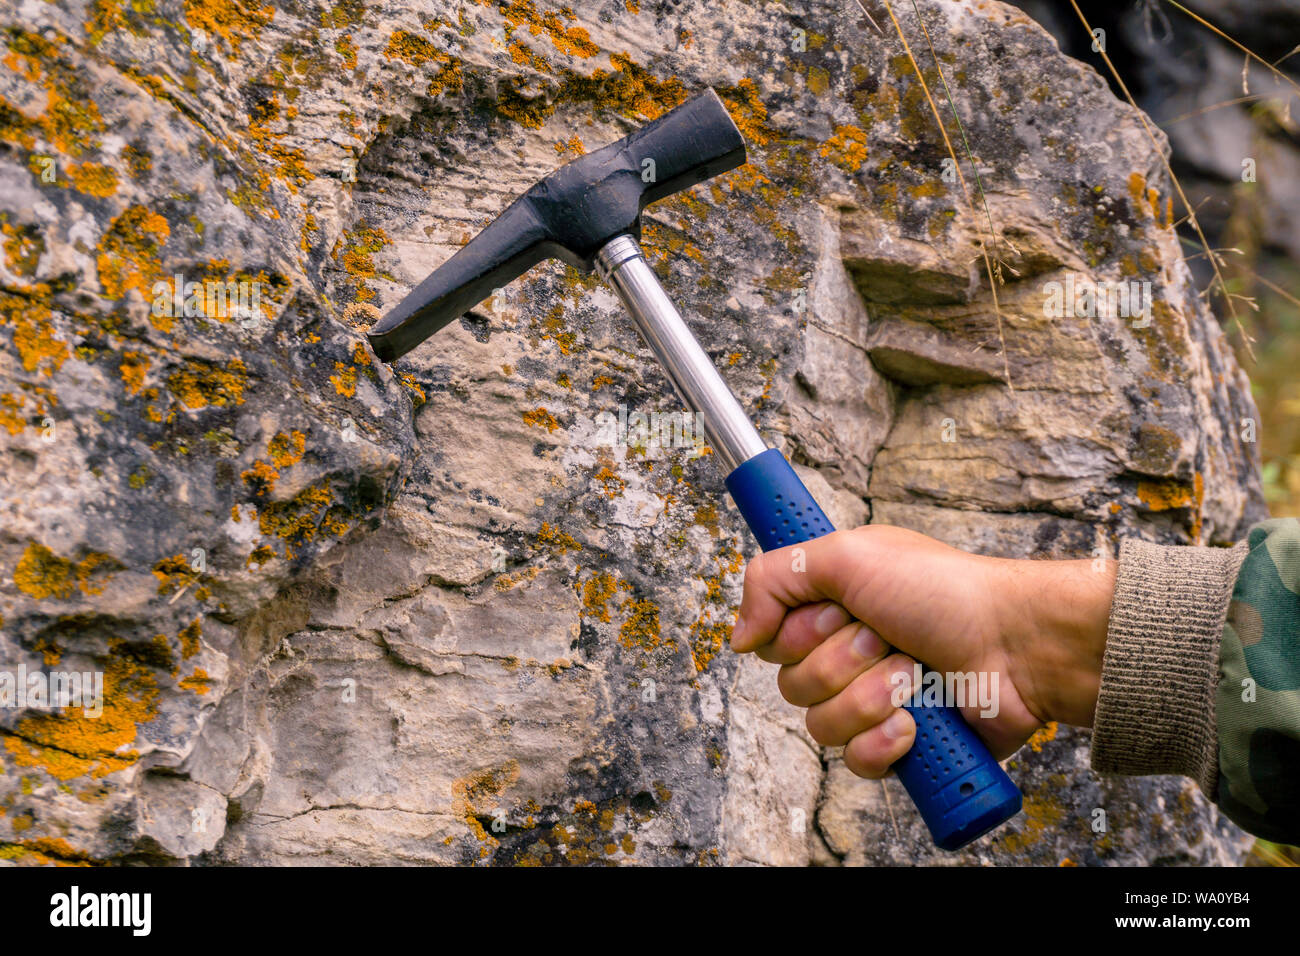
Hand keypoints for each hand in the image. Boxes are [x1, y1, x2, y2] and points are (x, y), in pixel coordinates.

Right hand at [729, 525, 1115, 778]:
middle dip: (841, 659)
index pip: (769, 638)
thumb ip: (773, 577)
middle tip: (885, 635)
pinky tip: (916, 718)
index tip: (833, 609)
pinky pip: (855, 763)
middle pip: (789, 683)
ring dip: (870, 696)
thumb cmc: (946, 590)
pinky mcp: (898, 746)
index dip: (794, 629)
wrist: (1016, 644)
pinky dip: (886, 740)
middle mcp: (845, 655)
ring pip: (820, 725)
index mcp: (831, 609)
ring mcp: (871, 703)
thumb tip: (737, 637)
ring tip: (911, 673)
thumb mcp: (848, 554)